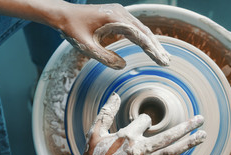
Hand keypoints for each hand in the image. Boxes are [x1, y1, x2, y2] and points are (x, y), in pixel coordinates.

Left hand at [54, 3, 169, 68]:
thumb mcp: (87, 47)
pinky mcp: (117, 16)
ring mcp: (120, 13)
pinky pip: (135, 27)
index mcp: (115, 19)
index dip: (152, 50)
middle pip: (145, 31)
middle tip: (167, 61)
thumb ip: (105, 58)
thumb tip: (122, 65)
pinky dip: (144, 38)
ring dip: (152, 43)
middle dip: (156, 47)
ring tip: (162, 56)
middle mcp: (120, 13)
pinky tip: (149, 46)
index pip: (140, 36)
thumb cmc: (73, 30)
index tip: (162, 61)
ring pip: (142, 29)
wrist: (63, 15)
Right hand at [79, 93, 206, 154]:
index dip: (144, 120)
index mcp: (128, 135)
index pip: (144, 120)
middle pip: (168, 135)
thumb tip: (115, 94)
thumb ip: (106, 112)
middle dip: (186, 126)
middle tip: (200, 119)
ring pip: (172, 152)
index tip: (142, 123)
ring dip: (189, 143)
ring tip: (203, 135)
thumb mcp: (96, 131)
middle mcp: (140, 148)